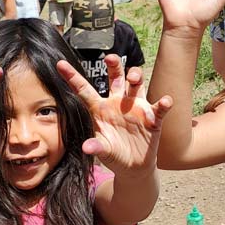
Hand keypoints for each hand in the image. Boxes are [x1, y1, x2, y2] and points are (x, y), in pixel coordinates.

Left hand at [58, 56, 171, 174]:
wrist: (134, 166)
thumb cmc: (114, 154)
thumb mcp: (103, 151)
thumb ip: (96, 147)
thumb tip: (87, 147)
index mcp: (100, 109)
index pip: (84, 90)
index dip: (72, 77)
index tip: (59, 64)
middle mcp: (118, 103)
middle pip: (116, 78)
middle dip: (114, 66)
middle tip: (110, 58)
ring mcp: (136, 108)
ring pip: (136, 85)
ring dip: (136, 77)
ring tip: (133, 78)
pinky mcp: (152, 118)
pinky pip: (159, 108)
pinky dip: (164, 104)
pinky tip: (165, 101)